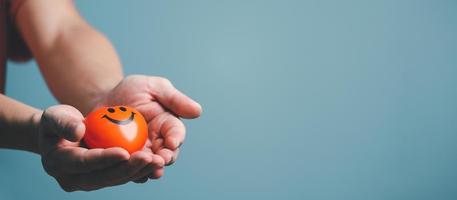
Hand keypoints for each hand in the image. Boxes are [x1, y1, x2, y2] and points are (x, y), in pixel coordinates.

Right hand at [38, 105, 164, 190]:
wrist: (61, 134)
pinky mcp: (103, 179)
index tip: (124, 152)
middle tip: (148, 158)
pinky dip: (139, 170)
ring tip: (158, 161)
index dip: (104, 158)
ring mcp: (88, 181)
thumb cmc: (57, 121)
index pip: (84, 162)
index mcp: (58, 163)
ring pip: (116, 179)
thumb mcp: (55, 115)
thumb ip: (63, 122)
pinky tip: (156, 162)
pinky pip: (123, 176)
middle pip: (103, 177)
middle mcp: (73, 179)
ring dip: (138, 171)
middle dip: (128, 169)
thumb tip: (78, 131)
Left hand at [94, 75, 201, 181]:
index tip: (172, 143)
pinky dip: (129, 173)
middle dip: (164, 159)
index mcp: (168, 124)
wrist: (104, 100)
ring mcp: (142, 153)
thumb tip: (198, 111)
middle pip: (166, 154)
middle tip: (159, 161)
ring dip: (148, 169)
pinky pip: (129, 170)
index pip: (176, 133)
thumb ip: (175, 99)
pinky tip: (125, 172)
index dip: (176, 139)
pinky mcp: (125, 160)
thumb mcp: (154, 87)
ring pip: (149, 166)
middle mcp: (159, 142)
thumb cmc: (132, 90)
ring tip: (146, 170)